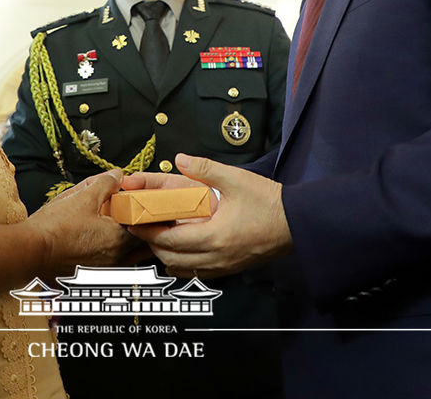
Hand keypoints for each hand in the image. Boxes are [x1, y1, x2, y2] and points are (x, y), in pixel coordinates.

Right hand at [27, 169, 143, 275]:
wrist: (30, 252)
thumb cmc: (54, 227)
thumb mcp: (82, 196)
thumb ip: (105, 184)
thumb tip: (117, 175)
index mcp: (119, 239)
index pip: (147, 226)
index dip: (146, 212)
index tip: (140, 202)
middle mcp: (117, 258)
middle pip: (143, 245)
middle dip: (141, 229)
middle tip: (133, 215)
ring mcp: (106, 270)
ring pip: (131, 256)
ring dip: (131, 243)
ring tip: (120, 228)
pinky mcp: (93, 275)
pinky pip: (116, 264)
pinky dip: (117, 253)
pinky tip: (103, 241)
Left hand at [126, 153, 291, 278]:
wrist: (298, 222)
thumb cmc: (268, 201)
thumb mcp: (236, 178)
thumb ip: (205, 168)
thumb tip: (180, 158)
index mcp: (214, 236)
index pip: (168, 241)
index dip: (147, 232)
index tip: (133, 222)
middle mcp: (216, 257)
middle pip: (170, 259)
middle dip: (151, 244)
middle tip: (141, 228)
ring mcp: (224, 266)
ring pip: (183, 269)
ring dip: (166, 255)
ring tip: (158, 236)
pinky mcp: (231, 268)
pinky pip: (198, 272)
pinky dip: (183, 262)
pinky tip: (182, 247)